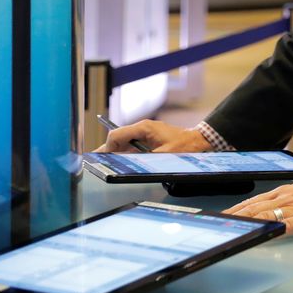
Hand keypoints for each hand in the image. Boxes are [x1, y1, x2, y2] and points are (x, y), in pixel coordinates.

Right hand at [94, 120, 211, 152]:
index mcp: (144, 128)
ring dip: (115, 152)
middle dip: (107, 150)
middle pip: (118, 138)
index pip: (117, 134)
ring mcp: (145, 133)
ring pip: (124, 142)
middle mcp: (143, 128)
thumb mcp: (163, 154)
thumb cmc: (184, 146)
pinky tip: (118, 162)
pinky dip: (124, 153)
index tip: (101, 159)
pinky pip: (132, 146)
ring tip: (103, 163)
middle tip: (95, 162)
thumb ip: (143, 158)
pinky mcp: (149, 138)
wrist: (198, 141)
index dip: (107, 147)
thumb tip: (126, 163)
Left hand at [224, 178, 292, 235]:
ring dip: (247, 222)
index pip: (255, 200)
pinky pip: (289, 224)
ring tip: (231, 229)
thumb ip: (289, 205)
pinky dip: (274, 228)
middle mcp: (290, 195)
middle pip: (255, 207)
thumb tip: (272, 216)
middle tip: (216, 224)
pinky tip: (264, 234)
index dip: (236, 208)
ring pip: (267, 214)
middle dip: (234, 216)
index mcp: (288, 191)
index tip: (220, 216)